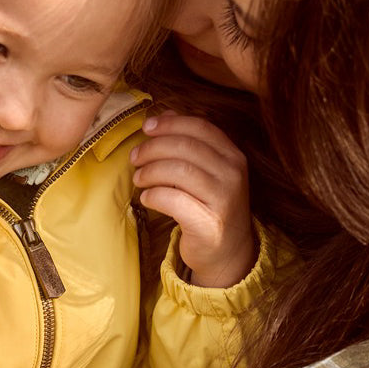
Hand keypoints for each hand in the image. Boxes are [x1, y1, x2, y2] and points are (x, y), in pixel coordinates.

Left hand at [131, 111, 254, 287]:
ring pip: (178, 171)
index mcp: (233, 156)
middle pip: (185, 147)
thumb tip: (164, 115)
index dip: (170, 124)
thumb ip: (188, 142)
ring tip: (138, 178)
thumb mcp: (207, 171)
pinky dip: (153, 195)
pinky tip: (147, 198)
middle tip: (135, 157)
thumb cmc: (210, 206)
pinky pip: (173, 200)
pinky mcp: (208, 224)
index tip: (146, 127)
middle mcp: (233, 175)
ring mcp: (224, 200)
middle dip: (153, 148)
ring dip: (150, 171)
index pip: (200, 128)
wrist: (227, 252)